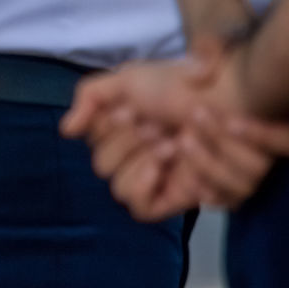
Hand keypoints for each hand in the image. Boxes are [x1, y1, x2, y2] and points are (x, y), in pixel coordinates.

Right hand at [63, 50, 288, 218]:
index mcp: (119, 131)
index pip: (91, 143)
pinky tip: (161, 168)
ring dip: (142, 162)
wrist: (221, 97)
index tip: (131, 111)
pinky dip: (145, 186)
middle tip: (156, 126)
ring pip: (119, 188)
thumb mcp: (125, 78)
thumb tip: (67, 130)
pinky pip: (141, 209)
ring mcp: (154, 178)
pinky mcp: (173, 197)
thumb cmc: (177, 85)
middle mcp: (133, 156)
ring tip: (171, 143)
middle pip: (102, 167)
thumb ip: (88, 98)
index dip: (106, 130)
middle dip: (127, 143)